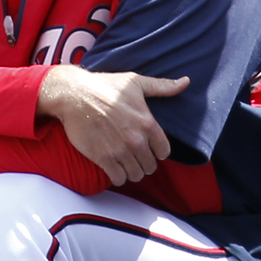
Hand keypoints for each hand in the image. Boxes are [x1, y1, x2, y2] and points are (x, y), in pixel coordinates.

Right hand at [38, 66, 189, 185]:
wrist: (75, 95)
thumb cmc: (104, 86)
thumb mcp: (135, 82)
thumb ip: (162, 86)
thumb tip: (186, 82)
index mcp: (148, 123)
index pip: (164, 152)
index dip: (156, 151)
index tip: (148, 148)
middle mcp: (136, 140)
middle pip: (150, 166)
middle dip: (143, 163)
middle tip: (134, 157)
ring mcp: (120, 151)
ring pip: (135, 175)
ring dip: (131, 171)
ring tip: (124, 163)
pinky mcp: (103, 158)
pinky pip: (118, 178)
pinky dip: (117, 176)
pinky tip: (113, 168)